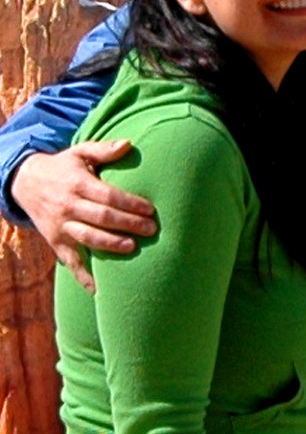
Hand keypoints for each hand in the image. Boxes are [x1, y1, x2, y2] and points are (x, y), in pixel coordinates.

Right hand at [11, 144, 156, 290]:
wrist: (25, 183)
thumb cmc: (63, 167)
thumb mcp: (79, 153)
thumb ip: (103, 150)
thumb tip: (128, 144)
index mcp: (77, 184)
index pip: (107, 196)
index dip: (129, 203)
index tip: (150, 210)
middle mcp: (67, 207)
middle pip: (101, 218)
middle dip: (128, 224)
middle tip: (152, 230)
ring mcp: (60, 226)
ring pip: (87, 238)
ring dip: (110, 245)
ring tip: (133, 247)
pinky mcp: (55, 242)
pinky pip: (70, 261)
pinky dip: (84, 276)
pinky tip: (100, 289)